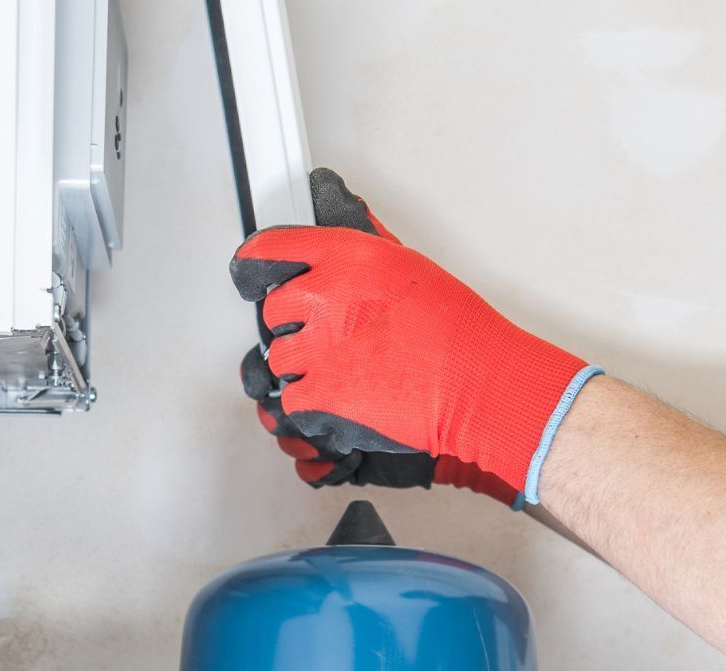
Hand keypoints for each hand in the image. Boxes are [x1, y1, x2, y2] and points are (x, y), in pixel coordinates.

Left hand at [230, 168, 600, 503]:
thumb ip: (364, 248)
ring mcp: (317, 347)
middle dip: (295, 324)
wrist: (475, 382)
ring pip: (279, 357)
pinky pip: (290, 397)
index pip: (271, 249)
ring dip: (302, 366)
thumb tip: (343, 212)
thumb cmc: (455, 329)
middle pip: (273, 310)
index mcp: (347, 257)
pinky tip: (343, 394)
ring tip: (346, 368)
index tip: (249, 270)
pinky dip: (309, 403)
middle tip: (330, 336)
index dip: (256, 263)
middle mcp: (325, 296)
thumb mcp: (408, 266)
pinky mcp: (318, 391)